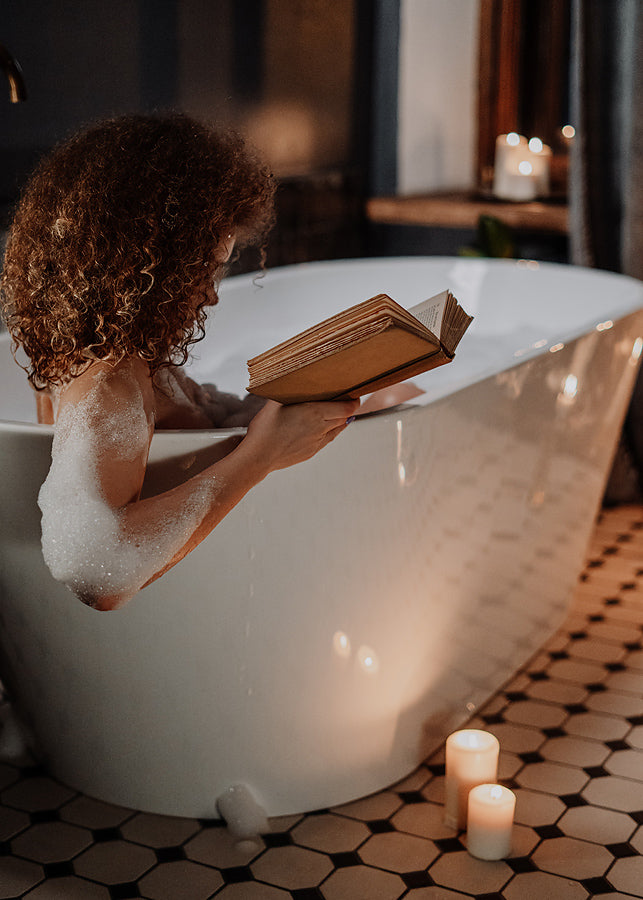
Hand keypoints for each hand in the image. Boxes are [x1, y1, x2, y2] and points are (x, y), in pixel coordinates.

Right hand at [242, 398, 359, 472]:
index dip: (353, 401)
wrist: (258, 457)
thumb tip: (294, 380)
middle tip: (348, 400)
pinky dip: (331, 431)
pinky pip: (327, 439)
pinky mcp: (312, 451)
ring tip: (340, 412)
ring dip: (341, 420)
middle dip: (348, 409)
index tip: (354, 395)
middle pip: (344, 417)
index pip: (346, 408)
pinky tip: (328, 427)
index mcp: (314, 412)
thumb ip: (288, 391)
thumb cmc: (264, 429)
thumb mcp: (274, 403)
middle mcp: (320, 427)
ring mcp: (317, 442)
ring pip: (337, 429)